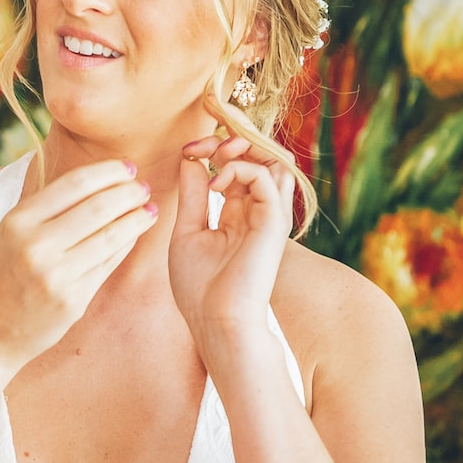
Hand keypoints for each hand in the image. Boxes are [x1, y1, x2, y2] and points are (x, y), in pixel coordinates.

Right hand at [0, 157, 157, 371]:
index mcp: (19, 221)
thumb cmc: (3, 274)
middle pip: (99, 207)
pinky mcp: (72, 301)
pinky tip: (133, 235)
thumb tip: (99, 180)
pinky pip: (108, 265)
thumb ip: (48, 207)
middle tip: (145, 188)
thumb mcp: (11, 233)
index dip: (110, 171)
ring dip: (136, 219)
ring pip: (110, 236)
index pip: (75, 183)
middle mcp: (36, 246)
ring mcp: (55, 276)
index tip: (129, 168)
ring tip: (149, 210)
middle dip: (130, 193)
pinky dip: (125, 245)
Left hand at [169, 135, 293, 354]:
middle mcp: (257, 211)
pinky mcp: (274, 221)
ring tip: (215, 157)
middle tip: (201, 147)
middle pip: (256, 157)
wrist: (216, 320)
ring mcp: (268, 215)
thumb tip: (190, 159)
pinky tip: (217, 185)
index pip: (236, 166)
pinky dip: (241, 169)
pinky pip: (267, 176)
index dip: (213, 150)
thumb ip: (193, 195)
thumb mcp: (188, 232)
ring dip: (241, 149)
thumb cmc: (199, 287)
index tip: (189, 152)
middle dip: (228, 142)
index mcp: (237, 214)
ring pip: (270, 161)